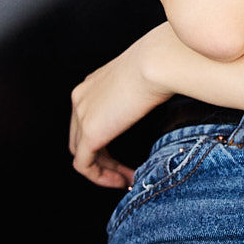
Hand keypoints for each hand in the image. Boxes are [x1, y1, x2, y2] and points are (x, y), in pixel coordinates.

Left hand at [68, 27, 171, 188]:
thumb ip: (141, 92)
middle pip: (80, 139)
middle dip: (103, 159)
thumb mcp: (146, 78)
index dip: (104, 140)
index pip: (87, 119)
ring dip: (104, 171)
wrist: (158, 62)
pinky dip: (101, 177)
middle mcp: (81, 97)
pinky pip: (84, 165)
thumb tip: (156, 101)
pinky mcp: (90, 132)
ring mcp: (81, 115)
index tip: (126, 150)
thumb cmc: (162, 64)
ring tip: (127, 180)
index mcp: (92, 84)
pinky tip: (123, 181)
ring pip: (82, 154)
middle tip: (126, 172)